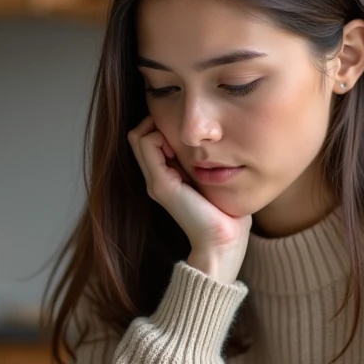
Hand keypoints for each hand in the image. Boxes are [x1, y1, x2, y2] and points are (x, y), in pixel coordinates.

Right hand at [127, 116, 250, 284]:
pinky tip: (180, 144)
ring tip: (181, 137)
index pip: (148, 138)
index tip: (186, 130)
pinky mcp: (161, 184)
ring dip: (157, 126)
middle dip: (157, 122)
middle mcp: (155, 179)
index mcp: (166, 177)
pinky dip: (159, 135)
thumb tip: (209, 141)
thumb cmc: (224, 212)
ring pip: (139, 136)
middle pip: (140, 135)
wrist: (222, 241)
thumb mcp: (211, 178)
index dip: (162, 125)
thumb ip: (202, 162)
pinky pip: (146, 144)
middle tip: (182, 128)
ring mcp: (155, 182)